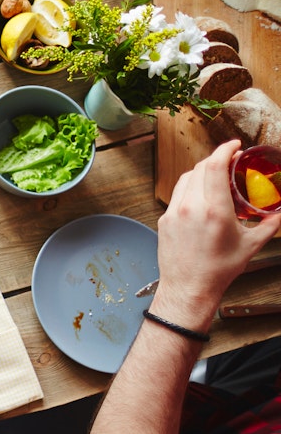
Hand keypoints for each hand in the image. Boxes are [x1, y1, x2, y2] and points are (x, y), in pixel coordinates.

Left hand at [154, 140, 280, 314]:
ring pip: (186, 178)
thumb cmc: (218, 269)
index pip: (215, 166)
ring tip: (217, 174)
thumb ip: (270, 224)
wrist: (189, 287)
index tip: (234, 145)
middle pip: (200, 168)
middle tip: (230, 159)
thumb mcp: (251, 245)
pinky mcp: (164, 219)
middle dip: (216, 158)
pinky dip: (190, 186)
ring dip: (202, 170)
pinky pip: (177, 194)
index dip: (225, 150)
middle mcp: (190, 207)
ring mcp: (173, 213)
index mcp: (213, 210)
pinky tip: (201, 193)